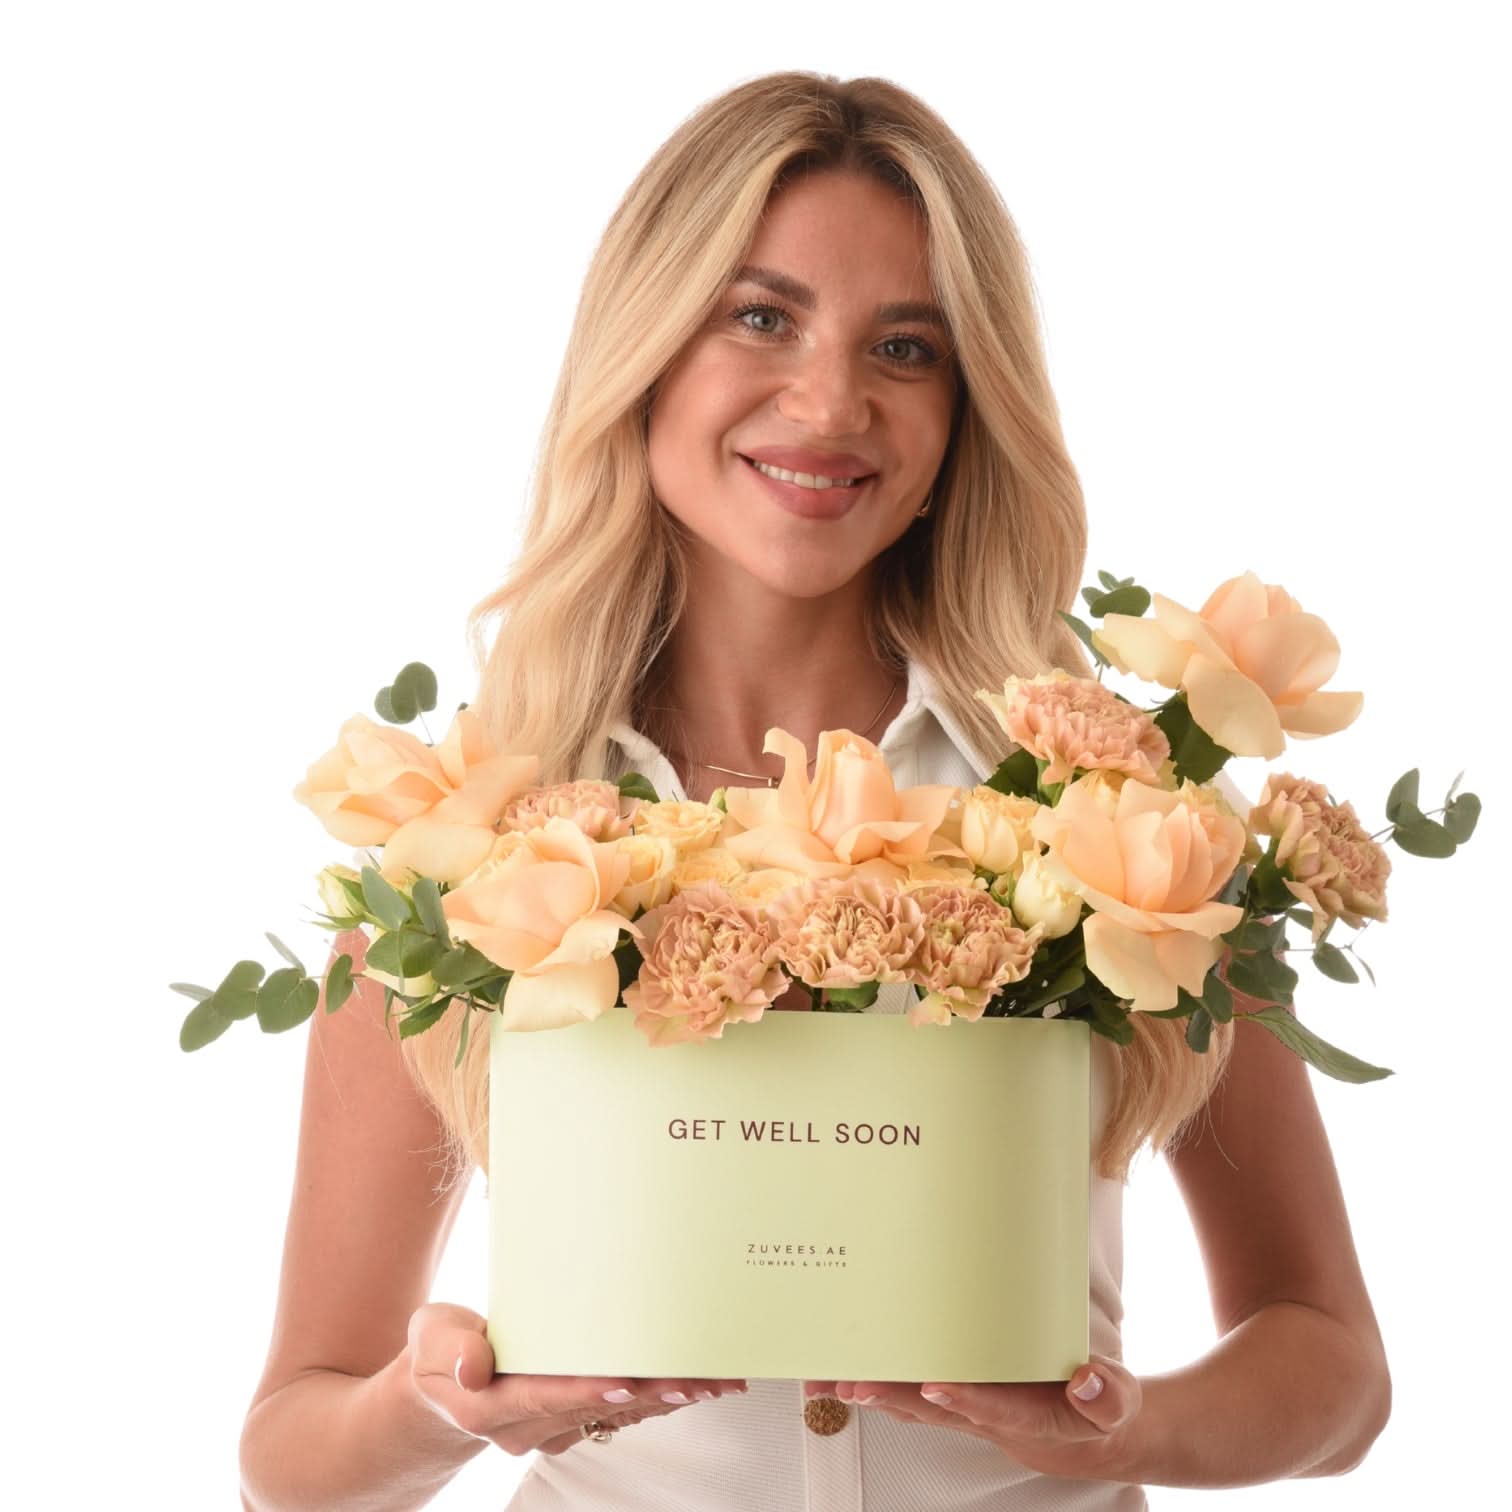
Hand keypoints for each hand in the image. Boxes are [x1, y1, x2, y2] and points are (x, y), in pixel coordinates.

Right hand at [408, 1302, 748, 1456]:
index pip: (544, 1397)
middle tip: (693, 1377)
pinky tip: (692, 1387)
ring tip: (709, 1381)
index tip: (624, 1380)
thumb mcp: (431, 1336)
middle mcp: (526, 1428)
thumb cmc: (441, 1350)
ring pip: (615, 1414)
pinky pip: (619, 1413)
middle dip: (645, 1392)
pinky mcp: (571, 1422)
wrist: (441, 1386)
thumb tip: (472, 1366)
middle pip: (593, 1407)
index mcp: (490, 1406)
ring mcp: (552, 1429)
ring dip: (664, 1399)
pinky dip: (656, 1398)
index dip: (585, 1390)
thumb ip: (450, 1347)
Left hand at [802, 1355, 1140, 1480]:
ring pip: (912, 1401)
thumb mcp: (1117, 1403)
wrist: (1081, 1430)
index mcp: (1028, 1413)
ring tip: (832, 1382)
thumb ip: (1107, 1396)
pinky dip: (878, 1386)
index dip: (966, 1398)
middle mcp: (986, 1414)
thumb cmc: (1094, 1407)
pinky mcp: (954, 1395)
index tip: (938, 1385)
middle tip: (855, 1385)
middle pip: (934, 1407)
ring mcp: (965, 1407)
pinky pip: (910, 1392)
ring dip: (873, 1393)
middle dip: (894, 1395)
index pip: (994, 1405)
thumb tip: (1088, 1381)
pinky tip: (843, 1379)